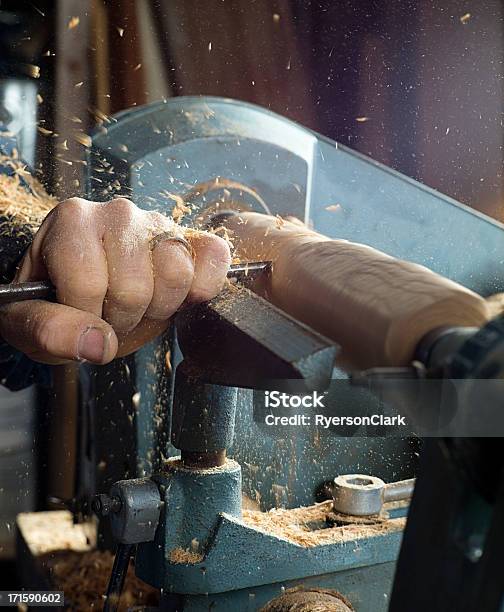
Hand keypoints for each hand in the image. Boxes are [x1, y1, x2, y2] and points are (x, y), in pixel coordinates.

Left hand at [0, 197, 229, 363]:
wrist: (87, 289)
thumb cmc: (56, 300)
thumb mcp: (27, 321)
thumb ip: (47, 331)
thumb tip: (96, 344)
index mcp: (71, 222)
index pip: (88, 284)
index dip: (87, 318)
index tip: (79, 315)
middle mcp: (117, 213)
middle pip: (134, 287)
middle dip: (124, 318)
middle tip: (111, 313)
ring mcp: (159, 222)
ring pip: (176, 273)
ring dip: (160, 307)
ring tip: (140, 305)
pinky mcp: (191, 236)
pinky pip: (213, 258)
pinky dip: (202, 288)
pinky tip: (179, 297)